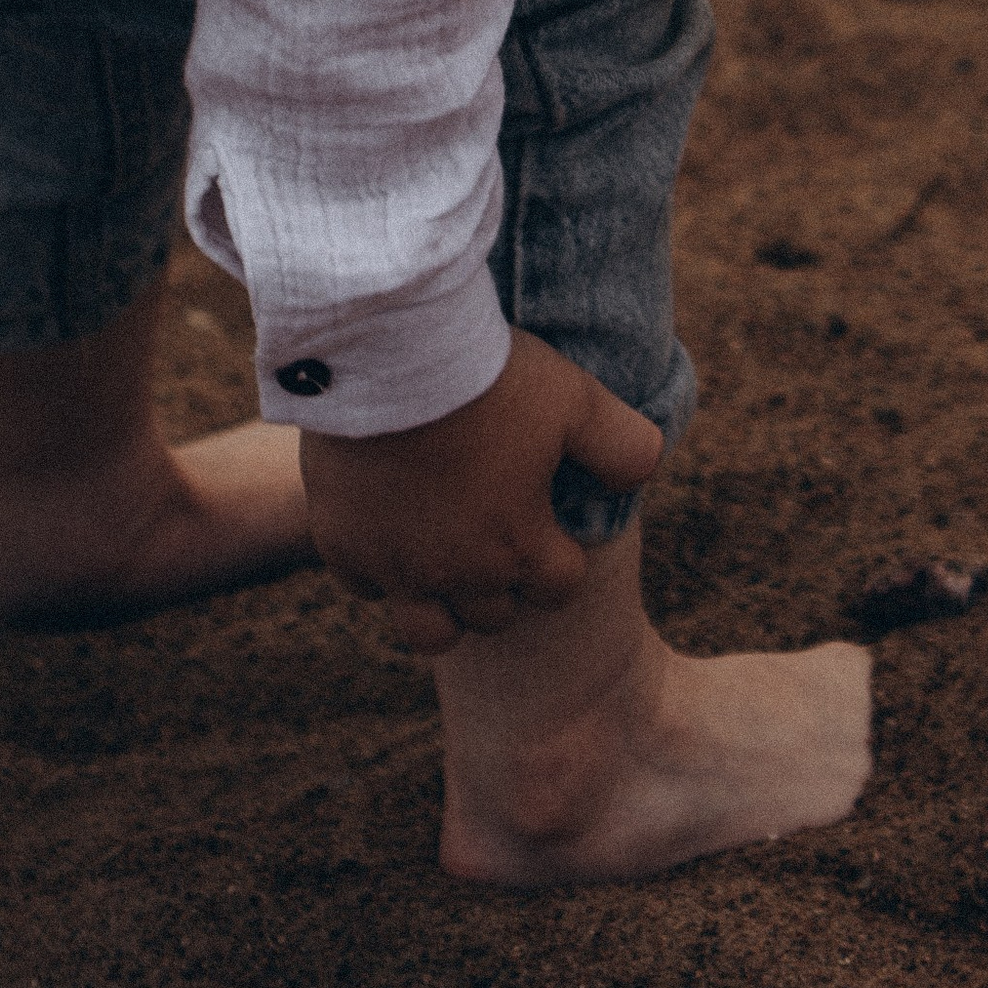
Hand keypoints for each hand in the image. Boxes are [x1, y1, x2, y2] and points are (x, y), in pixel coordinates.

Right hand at [299, 327, 664, 654]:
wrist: (390, 356)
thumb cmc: (490, 379)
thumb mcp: (578, 400)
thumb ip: (623, 445)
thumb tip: (646, 471)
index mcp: (519, 547)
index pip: (558, 589)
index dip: (561, 559)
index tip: (552, 526)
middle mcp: (457, 574)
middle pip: (494, 616)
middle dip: (505, 586)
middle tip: (502, 535)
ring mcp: (394, 567)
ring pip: (428, 631)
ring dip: (445, 606)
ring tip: (450, 559)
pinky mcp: (341, 545)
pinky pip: (366, 586)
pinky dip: (381, 569)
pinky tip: (392, 527)